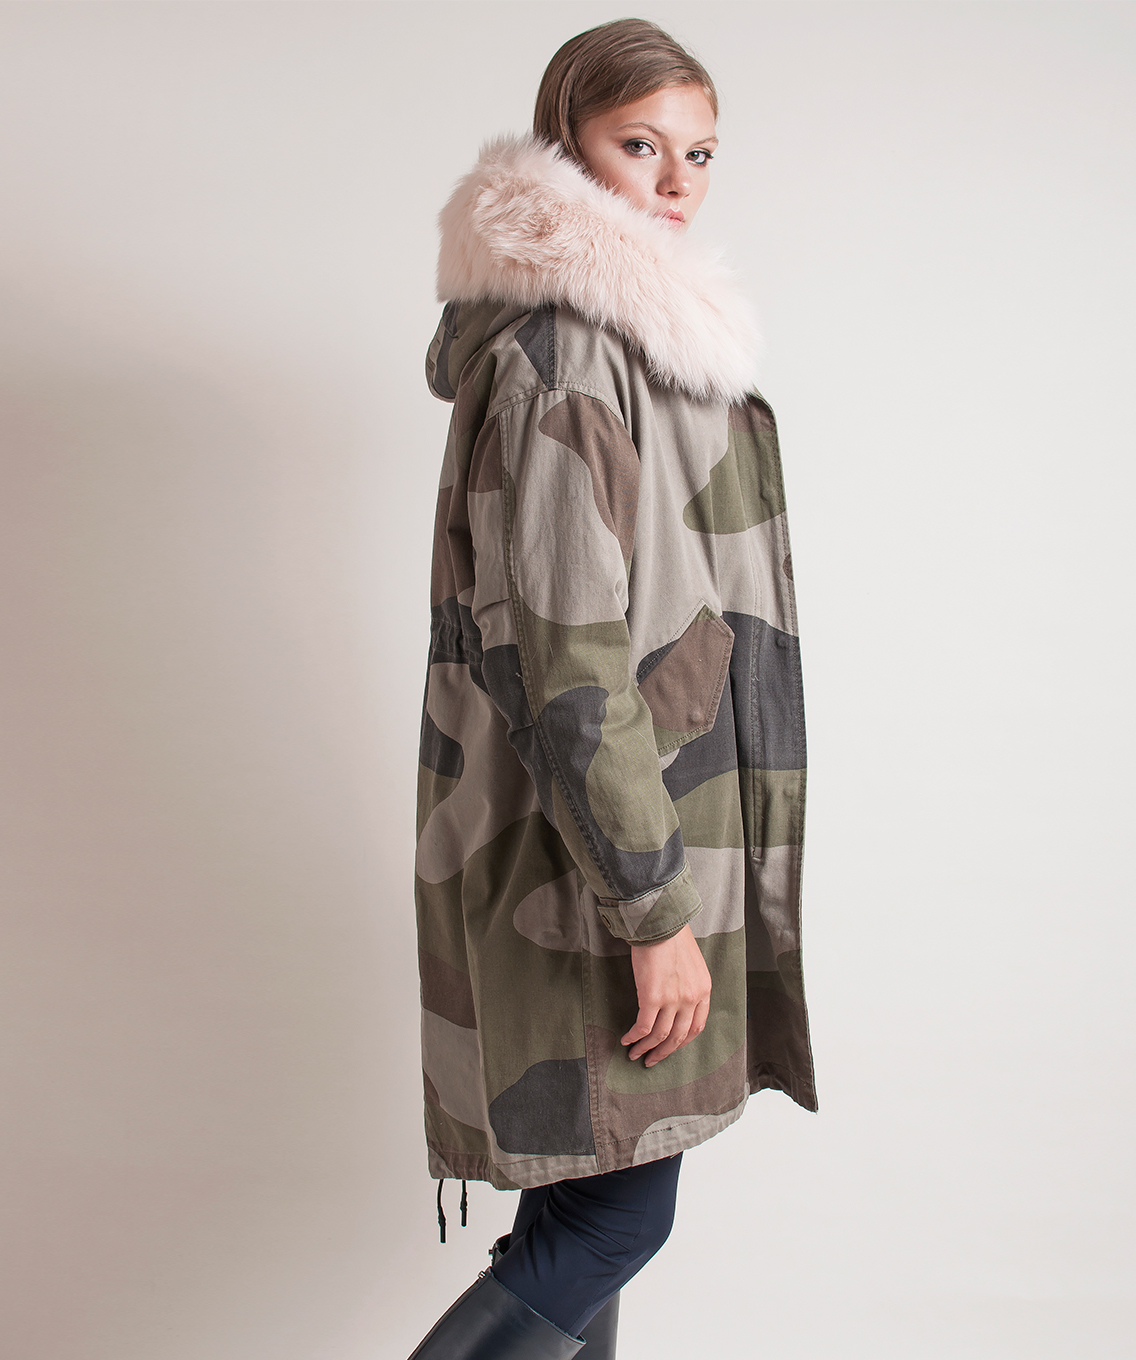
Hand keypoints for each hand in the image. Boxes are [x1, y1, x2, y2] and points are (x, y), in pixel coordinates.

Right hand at [621, 924, 710, 1067]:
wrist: (659, 923)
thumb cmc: (672, 936)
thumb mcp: (692, 962)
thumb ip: (689, 983)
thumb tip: (675, 999)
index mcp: (704, 990)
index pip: (697, 1027)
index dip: (682, 1042)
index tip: (670, 1047)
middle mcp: (691, 998)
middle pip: (679, 1037)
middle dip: (664, 1052)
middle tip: (652, 1060)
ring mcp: (673, 1000)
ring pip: (660, 1036)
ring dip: (646, 1049)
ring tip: (636, 1055)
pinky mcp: (652, 997)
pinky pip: (643, 1027)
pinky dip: (634, 1038)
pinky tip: (626, 1041)